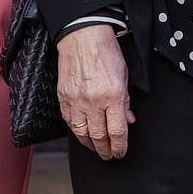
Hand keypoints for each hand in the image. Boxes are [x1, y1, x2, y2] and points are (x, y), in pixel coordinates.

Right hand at [57, 24, 134, 159]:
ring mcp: (76, 101)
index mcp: (112, 96)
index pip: (117, 131)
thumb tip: (128, 120)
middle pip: (99, 137)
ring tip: (97, 149)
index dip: (120, 146)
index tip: (121, 152)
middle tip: (109, 156)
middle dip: (105, 150)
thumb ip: (126, 101)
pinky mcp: (63, 98)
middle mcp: (93, 101)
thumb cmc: (106, 53)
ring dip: (90, 145)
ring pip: (82, 133)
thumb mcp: (124, 76)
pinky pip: (69, 122)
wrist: (82, 37)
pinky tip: (82, 134)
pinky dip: (77, 131)